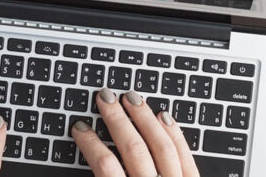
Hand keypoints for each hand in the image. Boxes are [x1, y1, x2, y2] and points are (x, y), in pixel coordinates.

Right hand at [71, 89, 199, 176]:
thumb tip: (89, 158)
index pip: (105, 166)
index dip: (90, 143)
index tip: (80, 128)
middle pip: (133, 148)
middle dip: (117, 119)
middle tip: (105, 98)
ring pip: (161, 146)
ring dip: (144, 118)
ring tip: (132, 98)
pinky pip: (185, 155)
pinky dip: (174, 133)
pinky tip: (163, 116)